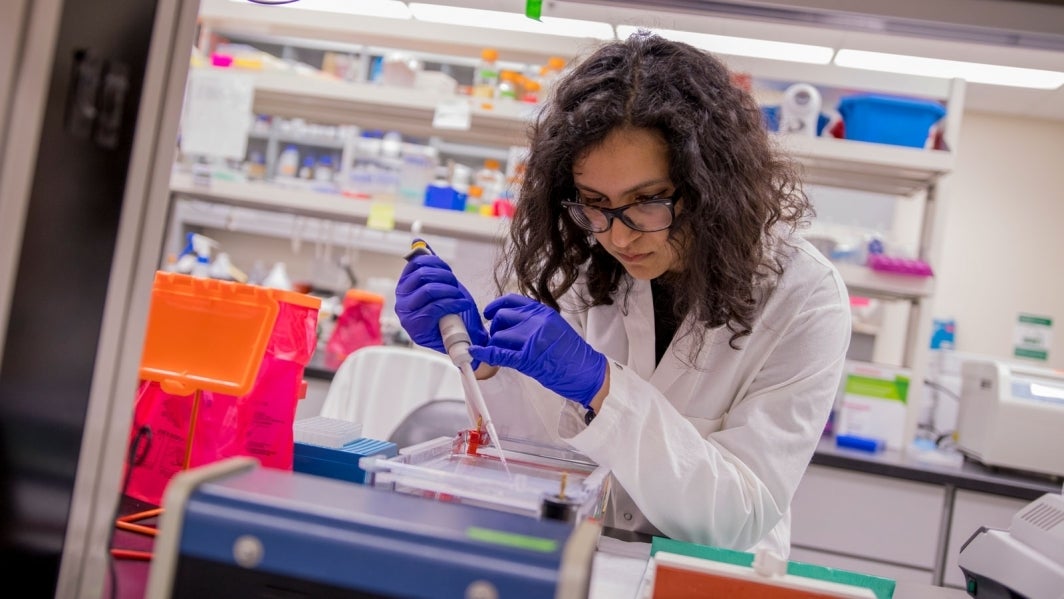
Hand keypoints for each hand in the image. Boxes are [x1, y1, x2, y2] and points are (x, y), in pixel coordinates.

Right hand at [394, 254, 487, 356]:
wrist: (463, 338)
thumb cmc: (451, 311)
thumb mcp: (441, 284)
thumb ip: (429, 265)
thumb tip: (417, 241)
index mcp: (404, 287)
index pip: (415, 264)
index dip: (436, 263)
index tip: (448, 271)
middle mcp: (401, 300)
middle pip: (423, 275)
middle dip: (445, 277)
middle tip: (456, 285)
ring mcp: (407, 315)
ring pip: (429, 290)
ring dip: (450, 290)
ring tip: (459, 297)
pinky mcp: (416, 327)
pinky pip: (436, 306)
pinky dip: (453, 302)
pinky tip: (461, 304)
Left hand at [470, 294, 606, 407]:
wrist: (586, 372)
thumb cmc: (571, 354)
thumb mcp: (554, 327)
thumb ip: (533, 322)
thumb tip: (508, 323)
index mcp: (543, 312)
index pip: (511, 301)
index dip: (495, 306)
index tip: (488, 313)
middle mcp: (537, 321)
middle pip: (501, 318)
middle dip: (494, 330)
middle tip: (496, 341)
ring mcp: (532, 339)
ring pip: (498, 336)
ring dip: (494, 345)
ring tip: (499, 353)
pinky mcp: (528, 358)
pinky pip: (499, 353)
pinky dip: (485, 354)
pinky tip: (477, 354)